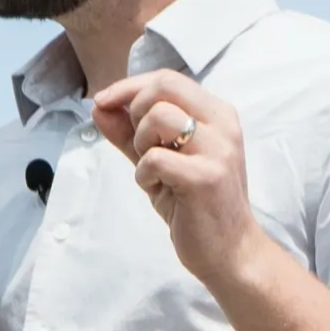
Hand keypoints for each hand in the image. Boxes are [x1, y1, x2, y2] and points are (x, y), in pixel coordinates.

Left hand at [95, 69, 264, 291]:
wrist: (231, 252)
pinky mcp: (206, 177)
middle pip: (163, 87)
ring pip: (159, 116)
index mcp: (217, 114)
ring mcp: (218, 149)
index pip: (168, 78)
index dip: (129, 86)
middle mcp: (223, 124)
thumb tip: (98, 105)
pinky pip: (155, 158)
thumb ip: (130, 133)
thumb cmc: (196, 205)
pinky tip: (158, 189)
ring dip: (141, 143)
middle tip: (141, 147)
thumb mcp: (159, 162)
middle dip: (135, 111)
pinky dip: (144, 174)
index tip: (104, 102)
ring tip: (153, 170)